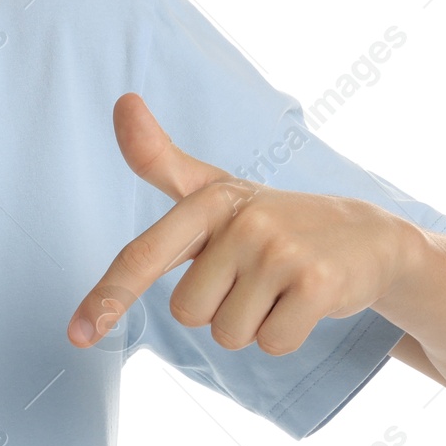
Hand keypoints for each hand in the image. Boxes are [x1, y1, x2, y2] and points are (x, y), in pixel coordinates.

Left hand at [68, 94, 422, 353]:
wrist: (368, 236)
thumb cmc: (273, 221)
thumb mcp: (216, 190)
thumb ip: (161, 160)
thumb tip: (122, 101)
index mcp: (208, 201)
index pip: (145, 254)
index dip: (108, 296)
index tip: (77, 334)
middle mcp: (242, 221)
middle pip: (188, 314)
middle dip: (218, 310)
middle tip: (253, 279)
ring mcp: (281, 250)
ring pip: (228, 335)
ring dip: (253, 325)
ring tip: (280, 288)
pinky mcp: (317, 284)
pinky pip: (272, 344)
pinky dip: (286, 337)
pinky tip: (305, 302)